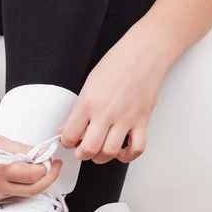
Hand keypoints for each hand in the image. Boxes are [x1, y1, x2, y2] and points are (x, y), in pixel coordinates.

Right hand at [0, 122, 61, 202]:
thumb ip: (23, 150)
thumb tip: (41, 155)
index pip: (33, 175)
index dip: (47, 168)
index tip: (51, 160)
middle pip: (32, 190)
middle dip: (47, 179)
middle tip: (54, 167)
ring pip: (22, 194)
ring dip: (32, 183)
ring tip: (33, 167)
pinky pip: (10, 195)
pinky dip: (18, 186)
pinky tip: (18, 175)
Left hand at [60, 24, 167, 163]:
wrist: (144, 53)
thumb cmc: (117, 64)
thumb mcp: (89, 84)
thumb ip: (78, 110)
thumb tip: (66, 129)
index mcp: (88, 102)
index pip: (70, 135)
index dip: (67, 143)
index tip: (69, 141)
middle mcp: (106, 113)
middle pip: (89, 149)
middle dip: (82, 154)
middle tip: (82, 150)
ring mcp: (125, 118)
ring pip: (110, 152)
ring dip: (101, 157)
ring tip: (99, 151)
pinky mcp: (142, 121)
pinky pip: (136, 149)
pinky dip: (127, 156)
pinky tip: (121, 151)